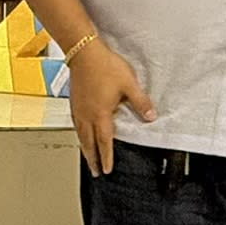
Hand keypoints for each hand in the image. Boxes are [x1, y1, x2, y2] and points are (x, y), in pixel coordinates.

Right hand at [70, 43, 156, 176]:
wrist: (84, 52)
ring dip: (84, 148)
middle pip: (89, 143)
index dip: (106, 157)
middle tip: (95, 172)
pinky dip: (79, 134)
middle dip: (92, 159)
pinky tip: (80, 133)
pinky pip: (76, 125)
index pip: (104, 141)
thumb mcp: (129, 84)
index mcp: (101, 114)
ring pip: (80, 135)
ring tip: (86, 157)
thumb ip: (140, 102)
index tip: (106, 169)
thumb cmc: (105, 66)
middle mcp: (87, 115)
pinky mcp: (74, 102)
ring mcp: (79, 109)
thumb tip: (151, 116)